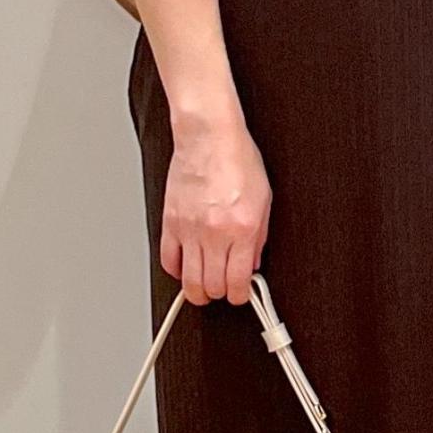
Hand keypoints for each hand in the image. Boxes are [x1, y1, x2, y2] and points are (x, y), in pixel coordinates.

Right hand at [161, 111, 271, 305]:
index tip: (240, 293)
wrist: (209, 137)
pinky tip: (186, 266)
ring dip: (198, 290)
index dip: (239, 295)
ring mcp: (190, 229)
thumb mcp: (263, 200)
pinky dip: (177, 271)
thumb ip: (258, 237)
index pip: (237, 281)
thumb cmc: (237, 160)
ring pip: (189, 281)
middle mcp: (215, 233)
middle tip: (224, 288)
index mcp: (242, 228)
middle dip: (220, 294)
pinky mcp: (170, 222)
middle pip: (212, 286)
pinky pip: (168, 260)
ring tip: (204, 286)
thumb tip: (251, 264)